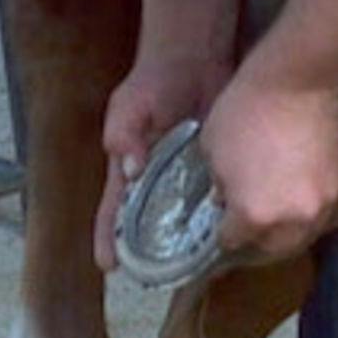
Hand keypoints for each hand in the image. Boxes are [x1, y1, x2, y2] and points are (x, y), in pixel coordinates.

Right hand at [94, 49, 231, 271]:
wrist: (195, 58)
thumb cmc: (153, 81)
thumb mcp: (128, 107)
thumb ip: (124, 135)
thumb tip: (130, 170)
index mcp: (128, 168)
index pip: (114, 210)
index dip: (109, 238)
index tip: (108, 267)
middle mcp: (156, 177)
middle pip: (149, 223)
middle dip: (150, 251)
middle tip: (155, 280)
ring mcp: (186, 174)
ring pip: (184, 217)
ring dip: (188, 240)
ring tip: (195, 269)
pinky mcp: (215, 166)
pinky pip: (216, 197)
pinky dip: (220, 215)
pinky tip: (229, 235)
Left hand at [197, 68, 337, 263]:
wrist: (296, 81)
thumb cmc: (244, 111)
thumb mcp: (212, 151)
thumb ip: (219, 185)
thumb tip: (226, 198)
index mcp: (252, 215)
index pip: (232, 240)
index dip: (222, 232)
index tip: (219, 223)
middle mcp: (290, 221)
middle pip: (273, 248)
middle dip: (257, 241)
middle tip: (247, 227)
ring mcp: (320, 204)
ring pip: (302, 233)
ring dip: (285, 229)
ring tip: (273, 214)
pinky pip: (319, 210)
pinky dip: (304, 208)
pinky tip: (293, 192)